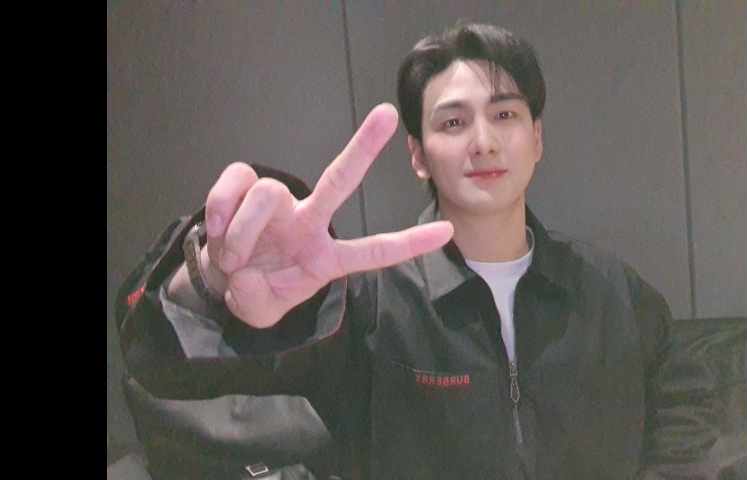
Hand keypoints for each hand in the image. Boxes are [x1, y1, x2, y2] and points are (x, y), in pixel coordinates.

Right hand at [201, 103, 453, 327]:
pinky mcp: (245, 187)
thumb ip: (257, 302)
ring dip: (242, 230)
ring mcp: (279, 204)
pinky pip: (237, 182)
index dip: (409, 243)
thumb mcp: (258, 312)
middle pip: (340, 180)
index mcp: (325, 257)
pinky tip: (214, 228)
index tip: (447, 231)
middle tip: (388, 113)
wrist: (218, 277)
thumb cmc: (253, 290)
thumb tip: (247, 276)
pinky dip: (220, 205)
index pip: (374, 251)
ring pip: (267, 193)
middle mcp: (309, 222)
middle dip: (364, 147)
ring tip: (232, 259)